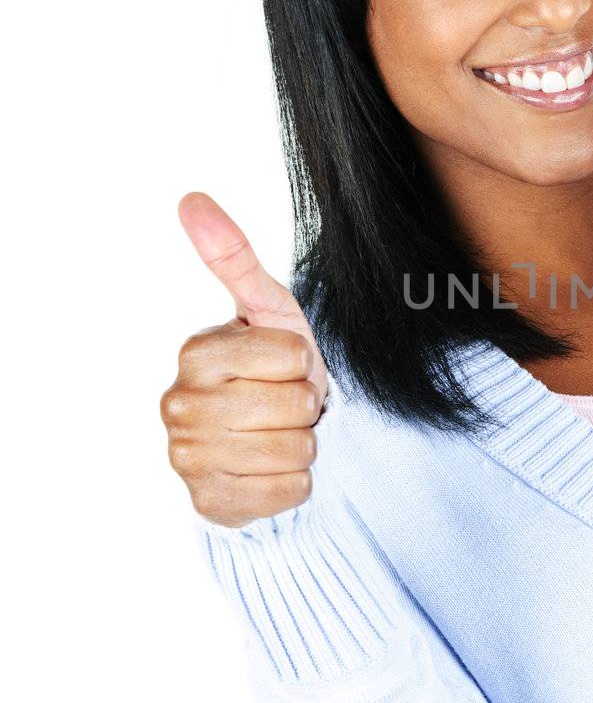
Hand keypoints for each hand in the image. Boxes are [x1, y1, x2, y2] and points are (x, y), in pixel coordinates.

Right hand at [160, 194, 330, 528]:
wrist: (270, 439)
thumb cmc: (274, 369)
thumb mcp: (267, 310)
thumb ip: (234, 257)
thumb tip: (191, 199)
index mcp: (195, 353)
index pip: (292, 357)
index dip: (303, 363)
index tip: (283, 367)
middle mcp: (178, 406)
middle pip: (294, 407)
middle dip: (304, 406)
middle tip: (283, 404)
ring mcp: (189, 458)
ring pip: (294, 451)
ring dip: (303, 444)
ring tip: (279, 433)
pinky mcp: (211, 503)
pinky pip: (289, 492)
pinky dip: (296, 483)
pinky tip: (273, 469)